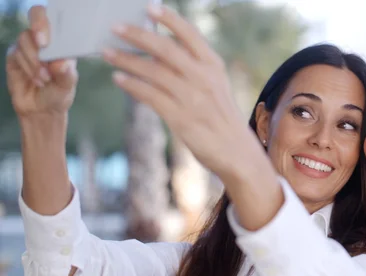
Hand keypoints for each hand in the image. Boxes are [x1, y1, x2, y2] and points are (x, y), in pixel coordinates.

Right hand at [6, 6, 77, 118]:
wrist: (42, 109)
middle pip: (36, 14)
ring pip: (25, 39)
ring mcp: (28, 44)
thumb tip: (61, 64)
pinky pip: (17, 54)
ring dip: (35, 60)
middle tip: (43, 45)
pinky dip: (28, 68)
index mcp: (62, 40)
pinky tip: (37, 80)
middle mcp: (45, 38)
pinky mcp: (15, 55)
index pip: (57, 16)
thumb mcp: (67, 85)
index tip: (49, 38)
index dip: (51, 19)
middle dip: (39, 27)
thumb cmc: (59, 93)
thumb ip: (66, 74)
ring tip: (45, 79)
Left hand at [103, 4, 255, 176]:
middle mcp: (203, 78)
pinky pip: (149, 96)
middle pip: (165, 49)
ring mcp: (191, 98)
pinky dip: (131, 85)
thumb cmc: (221, 115)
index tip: (149, 7)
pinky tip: (119, 79)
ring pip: (152, 71)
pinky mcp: (180, 118)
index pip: (190, 34)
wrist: (235, 150)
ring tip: (108, 52)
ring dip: (126, 60)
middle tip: (116, 27)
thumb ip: (193, 67)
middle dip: (138, 35)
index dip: (169, 19)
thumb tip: (157, 51)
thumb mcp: (215, 85)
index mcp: (213, 66)